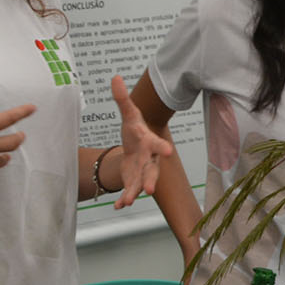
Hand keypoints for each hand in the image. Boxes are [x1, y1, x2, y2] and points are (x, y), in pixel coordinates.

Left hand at [109, 74, 173, 208]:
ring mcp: (142, 172)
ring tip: (127, 201)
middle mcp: (150, 160)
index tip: (169, 152)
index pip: (158, 145)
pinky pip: (130, 191)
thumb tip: (115, 77)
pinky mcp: (134, 181)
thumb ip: (122, 99)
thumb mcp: (128, 114)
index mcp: (149, 142)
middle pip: (152, 170)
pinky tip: (117, 206)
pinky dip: (124, 199)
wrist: (135, 147)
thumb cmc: (134, 130)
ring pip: (141, 184)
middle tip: (149, 188)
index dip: (162, 148)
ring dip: (134, 193)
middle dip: (151, 180)